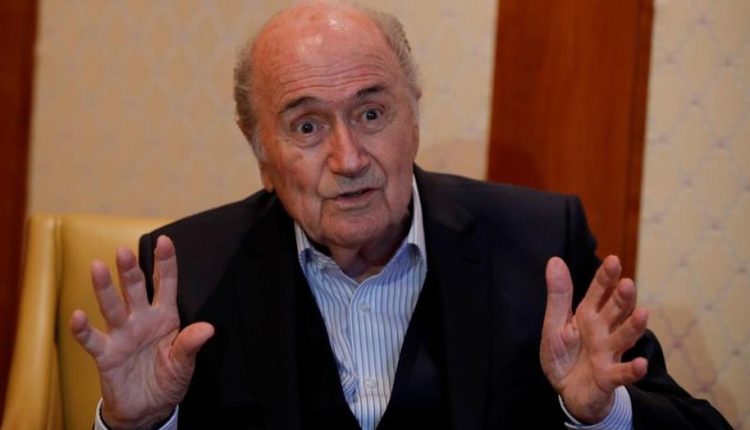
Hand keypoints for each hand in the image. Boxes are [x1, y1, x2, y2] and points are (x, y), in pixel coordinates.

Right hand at [69, 235, 213, 428]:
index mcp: (165, 317)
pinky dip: (83, 329)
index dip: (165, 263)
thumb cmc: (168, 380)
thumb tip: (208, 328)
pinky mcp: (106, 354)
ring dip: (105, 288)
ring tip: (98, 267)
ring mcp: (122, 335)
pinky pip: (92, 339)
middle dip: (130, 270)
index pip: (165, 284)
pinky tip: (77, 316)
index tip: (165, 240)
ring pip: (112, 307)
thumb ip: (191, 345)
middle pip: (135, 289)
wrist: (148, 409)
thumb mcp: (184, 364)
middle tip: (124, 251)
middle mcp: (141, 320)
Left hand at [540, 255, 648, 422]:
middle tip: (627, 283)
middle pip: (616, 311)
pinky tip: (641, 364)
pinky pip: (622, 373)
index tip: (613, 260)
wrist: (567, 391)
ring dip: (634, 326)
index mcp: (588, 315)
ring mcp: (608, 353)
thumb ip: (559, 295)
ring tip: (643, 313)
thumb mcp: (555, 323)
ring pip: (623, 337)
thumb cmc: (564, 353)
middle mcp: (603, 331)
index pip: (599, 292)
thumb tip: (555, 260)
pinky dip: (632, 370)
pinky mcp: (609, 377)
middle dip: (622, 298)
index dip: (605, 277)